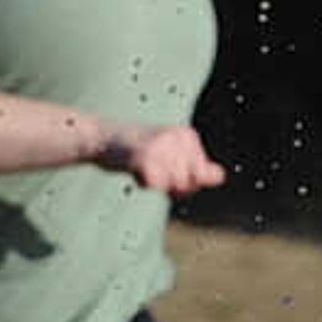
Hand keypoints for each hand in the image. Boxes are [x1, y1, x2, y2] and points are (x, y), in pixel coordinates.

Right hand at [98, 122, 225, 196]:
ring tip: (143, 165)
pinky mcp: (145, 156)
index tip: (166, 168)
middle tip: (152, 167)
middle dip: (170, 185)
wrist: (100, 137)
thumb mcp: (172, 157)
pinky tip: (134, 169)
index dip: (185, 184)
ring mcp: (162, 145)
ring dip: (156, 183)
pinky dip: (143, 183)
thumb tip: (221, 177)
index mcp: (188, 136)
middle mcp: (178, 137)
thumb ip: (197, 168)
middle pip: (188, 184)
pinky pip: (156, 185)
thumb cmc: (137, 150)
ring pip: (173, 186)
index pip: (201, 177)